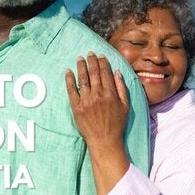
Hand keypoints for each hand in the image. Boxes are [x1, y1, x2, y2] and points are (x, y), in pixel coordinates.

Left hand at [65, 52, 129, 194]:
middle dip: (91, 61)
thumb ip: (121, 88)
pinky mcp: (76, 107)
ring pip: (82, 79)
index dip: (102, 62)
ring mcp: (86, 101)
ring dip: (81, 67)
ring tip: (79, 59)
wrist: (104, 141)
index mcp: (110, 94)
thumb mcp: (125, 106)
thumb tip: (117, 72)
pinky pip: (71, 90)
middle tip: (89, 53)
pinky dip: (69, 80)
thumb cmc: (116, 124)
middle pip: (94, 73)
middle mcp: (98, 95)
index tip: (100, 56)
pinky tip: (68, 72)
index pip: (105, 73)